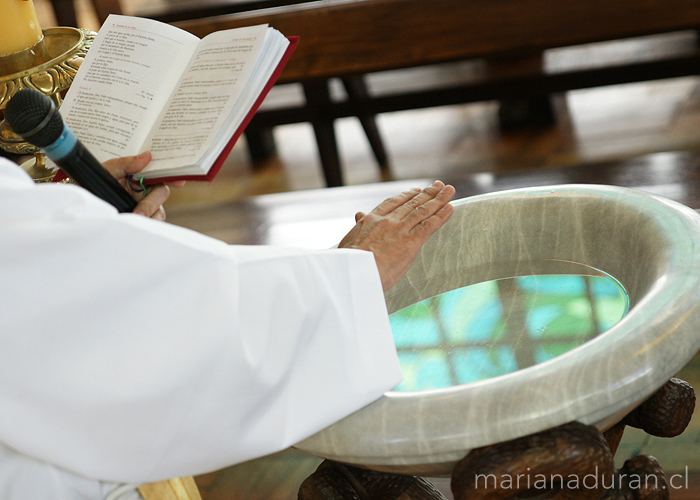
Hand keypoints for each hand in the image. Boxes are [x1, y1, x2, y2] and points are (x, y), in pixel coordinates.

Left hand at [102, 151, 184, 220]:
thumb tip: (147, 156)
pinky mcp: (143, 219)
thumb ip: (126, 163)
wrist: (84, 199)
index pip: (161, 174)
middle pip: (161, 194)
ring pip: (159, 212)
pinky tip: (136, 227)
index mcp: (141, 175)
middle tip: (138, 213)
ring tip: (133, 222)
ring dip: (149, 217)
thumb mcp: (109, 170)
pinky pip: (152, 223)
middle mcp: (146, 190)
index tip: (179, 181)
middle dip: (151, 204)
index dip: (173, 177)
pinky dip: (147, 225)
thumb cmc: (96, 182)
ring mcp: (146, 206)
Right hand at [338, 180, 454, 290]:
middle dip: (427, 193)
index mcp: (371, 220)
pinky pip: (429, 225)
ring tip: (449, 191)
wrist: (352, 273)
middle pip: (411, 203)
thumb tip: (358, 215)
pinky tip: (449, 208)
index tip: (416, 191)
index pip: (393, 203)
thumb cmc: (348, 263)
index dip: (407, 196)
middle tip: (439, 186)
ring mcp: (400, 230)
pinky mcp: (410, 242)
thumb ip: (358, 226)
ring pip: (422, 211)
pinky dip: (441, 216)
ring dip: (438, 199)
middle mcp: (387, 221)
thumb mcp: (349, 239)